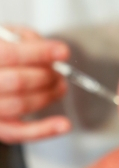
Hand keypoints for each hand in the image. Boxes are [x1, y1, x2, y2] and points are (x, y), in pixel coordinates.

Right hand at [0, 27, 70, 142]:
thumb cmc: (0, 53)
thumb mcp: (7, 34)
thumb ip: (26, 40)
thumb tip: (52, 53)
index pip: (10, 55)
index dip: (40, 53)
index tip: (63, 52)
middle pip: (18, 81)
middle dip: (46, 76)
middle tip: (59, 72)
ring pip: (20, 105)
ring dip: (48, 96)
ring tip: (59, 87)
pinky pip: (18, 133)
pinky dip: (44, 130)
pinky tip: (63, 125)